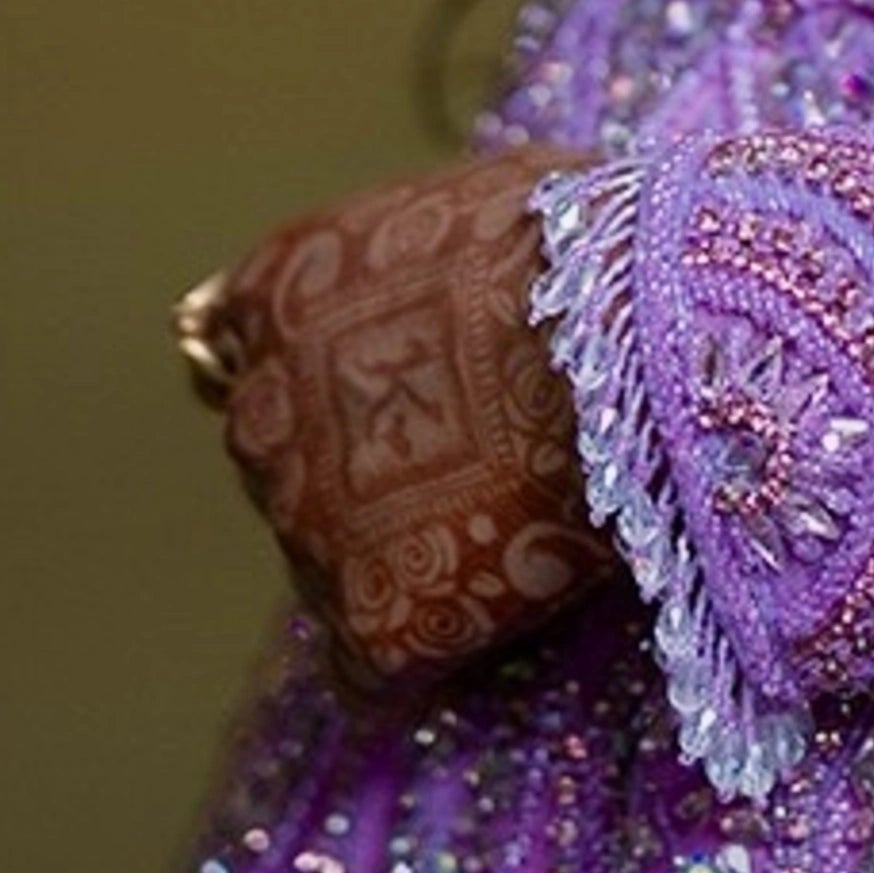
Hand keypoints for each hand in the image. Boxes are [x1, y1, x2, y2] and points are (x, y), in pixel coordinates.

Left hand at [174, 139, 621, 709]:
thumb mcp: (483, 199)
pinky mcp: (371, 619)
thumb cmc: (589, 247)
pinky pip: (371, 673)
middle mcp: (260, 412)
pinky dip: (415, 662)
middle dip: (353, 467)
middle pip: (279, 464)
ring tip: (498, 531)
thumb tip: (471, 257)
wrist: (637, 337)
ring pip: (326, 566)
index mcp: (275, 291)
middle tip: (463, 460)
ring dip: (391, 556)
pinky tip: (482, 630)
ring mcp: (306, 525)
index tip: (380, 389)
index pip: (236, 354)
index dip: (314, 375)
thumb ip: (429, 244)